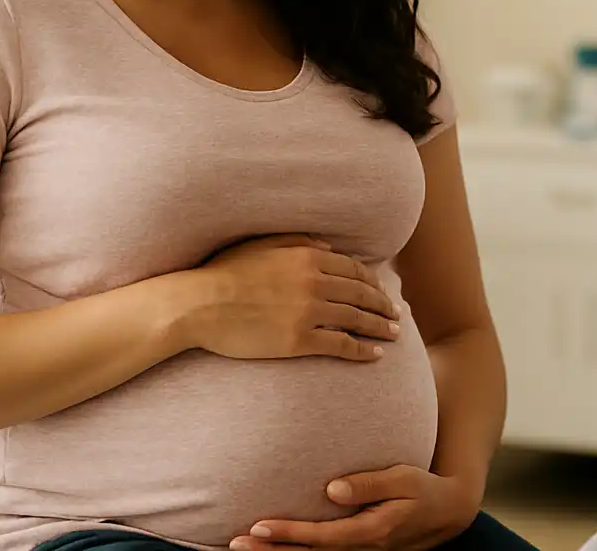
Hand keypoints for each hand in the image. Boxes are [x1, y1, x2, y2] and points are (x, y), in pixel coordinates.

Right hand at [183, 235, 400, 361]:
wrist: (199, 304)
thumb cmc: (225, 272)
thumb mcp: (262, 244)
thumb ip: (298, 241)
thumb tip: (328, 246)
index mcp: (307, 256)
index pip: (354, 269)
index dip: (374, 282)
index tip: (383, 291)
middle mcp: (314, 282)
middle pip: (362, 294)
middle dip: (384, 305)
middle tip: (397, 315)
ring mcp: (308, 312)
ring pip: (357, 319)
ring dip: (380, 328)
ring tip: (393, 334)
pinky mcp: (298, 341)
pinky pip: (341, 345)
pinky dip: (363, 351)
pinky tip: (375, 355)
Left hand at [231, 465, 479, 550]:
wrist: (446, 512)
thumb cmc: (423, 488)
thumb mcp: (404, 478)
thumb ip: (369, 483)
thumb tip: (331, 490)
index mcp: (373, 532)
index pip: (322, 538)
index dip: (290, 535)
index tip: (258, 527)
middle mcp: (363, 550)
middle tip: (235, 545)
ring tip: (241, 548)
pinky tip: (273, 550)